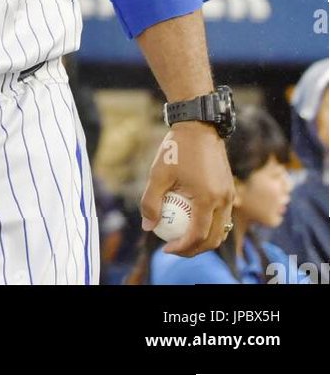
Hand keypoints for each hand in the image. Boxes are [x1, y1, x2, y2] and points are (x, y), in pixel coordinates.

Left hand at [140, 122, 233, 256]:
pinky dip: (211, 225)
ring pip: (221, 230)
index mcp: (207, 198)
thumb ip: (151, 201)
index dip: (182, 248)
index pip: (197, 236)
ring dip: (205, 240)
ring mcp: (229, 195)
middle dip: (194, 250)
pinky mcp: (229, 189)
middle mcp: (223, 200)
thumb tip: (147, 227)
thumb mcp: (158, 174)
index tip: (166, 249)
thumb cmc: (177, 148)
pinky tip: (193, 221)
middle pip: (213, 238)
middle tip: (175, 249)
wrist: (199, 126)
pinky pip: (223, 216)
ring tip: (184, 239)